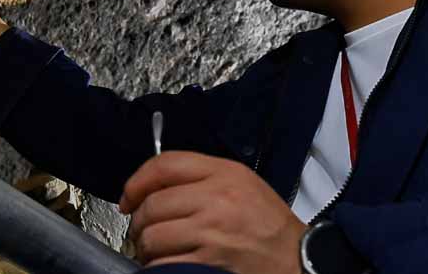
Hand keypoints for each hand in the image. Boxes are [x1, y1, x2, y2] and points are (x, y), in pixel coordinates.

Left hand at [118, 151, 307, 273]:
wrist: (299, 261)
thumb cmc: (270, 227)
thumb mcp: (243, 185)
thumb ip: (203, 177)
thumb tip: (155, 187)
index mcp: (225, 172)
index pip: (165, 164)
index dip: (137, 181)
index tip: (128, 196)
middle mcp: (217, 197)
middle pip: (153, 203)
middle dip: (139, 221)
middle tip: (141, 230)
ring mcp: (212, 231)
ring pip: (153, 235)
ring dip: (145, 247)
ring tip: (154, 250)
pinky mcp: (208, 262)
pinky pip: (164, 262)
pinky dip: (157, 266)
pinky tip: (166, 264)